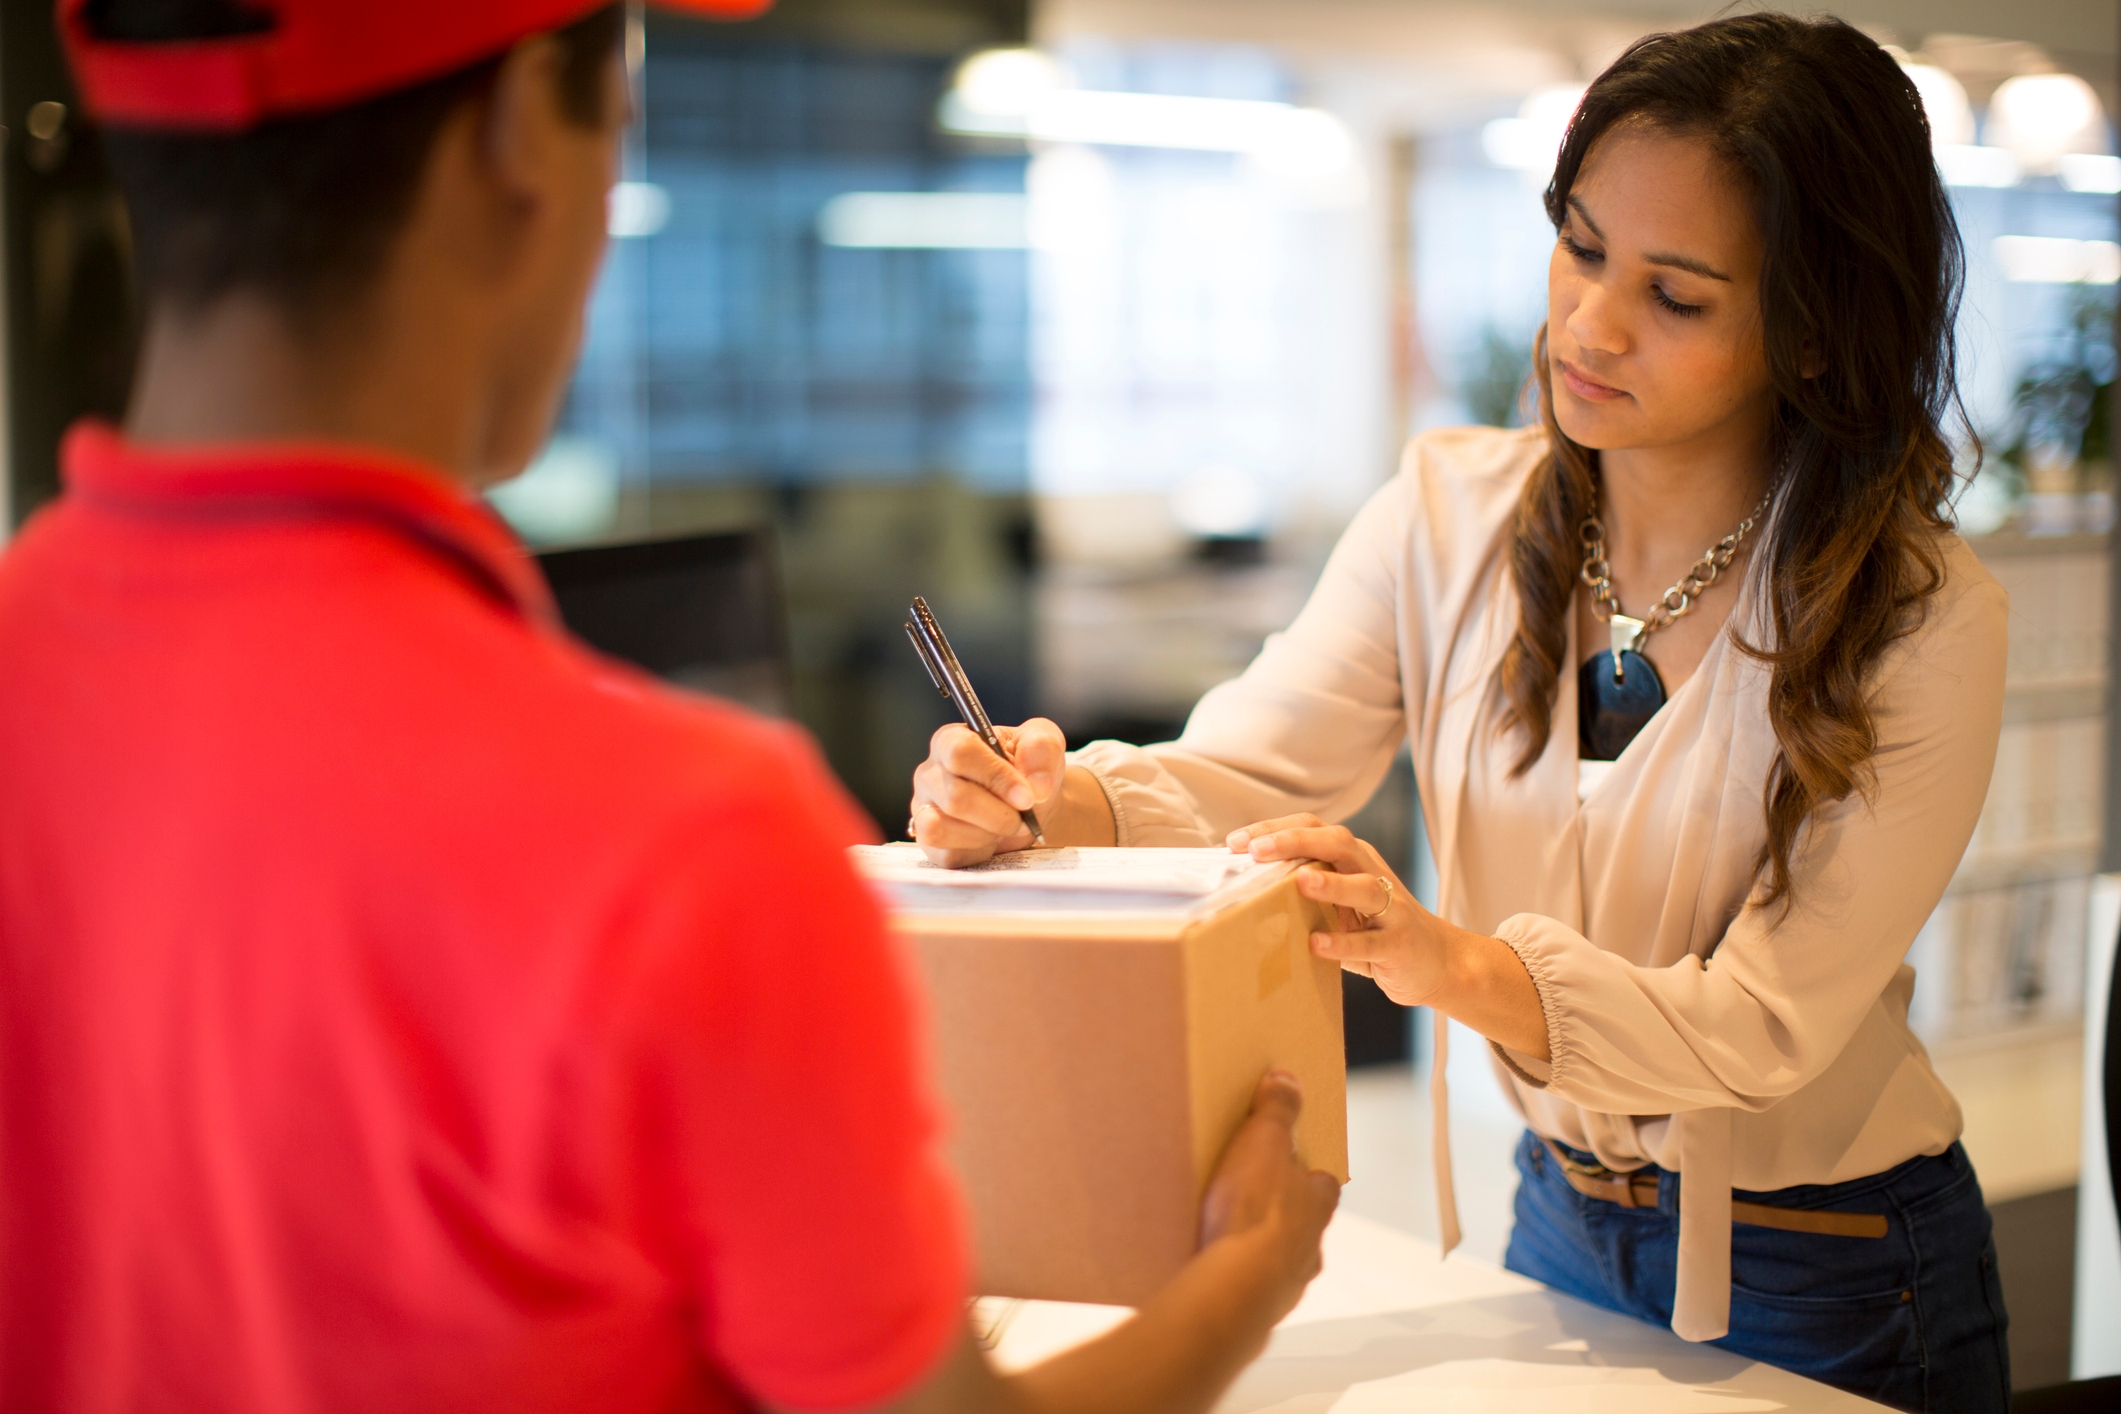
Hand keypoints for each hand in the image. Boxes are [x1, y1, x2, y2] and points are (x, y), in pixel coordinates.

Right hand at [910, 718, 1067, 866]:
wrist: (1033, 805)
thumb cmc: (1029, 769)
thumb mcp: (1044, 744)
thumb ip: (1041, 750)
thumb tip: (1036, 785)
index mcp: (951, 740)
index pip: (960, 752)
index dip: (996, 777)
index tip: (1027, 796)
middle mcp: (929, 773)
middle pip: (954, 797)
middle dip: (999, 815)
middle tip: (1023, 817)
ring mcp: (923, 808)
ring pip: (941, 828)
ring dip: (986, 834)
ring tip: (1005, 825)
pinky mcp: (929, 842)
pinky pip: (946, 854)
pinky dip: (977, 852)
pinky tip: (990, 839)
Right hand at [1198, 1072, 1341, 1322]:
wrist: (1236, 1287)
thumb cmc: (1255, 1213)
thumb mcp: (1264, 1143)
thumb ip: (1278, 1111)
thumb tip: (1289, 1080)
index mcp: (1318, 1204)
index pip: (1325, 1183)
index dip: (1310, 1171)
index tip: (1293, 1160)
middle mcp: (1312, 1246)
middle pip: (1304, 1224)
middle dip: (1283, 1212)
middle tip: (1251, 1197)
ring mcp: (1288, 1281)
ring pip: (1281, 1259)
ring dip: (1262, 1248)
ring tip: (1227, 1234)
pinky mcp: (1260, 1308)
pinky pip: (1252, 1287)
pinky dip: (1239, 1277)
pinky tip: (1214, 1266)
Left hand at [1226, 814, 1444, 1006]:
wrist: (1437, 961)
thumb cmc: (1374, 928)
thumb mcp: (1339, 903)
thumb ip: (1304, 891)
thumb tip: (1244, 889)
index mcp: (1352, 859)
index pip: (1313, 828)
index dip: (1275, 829)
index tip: (1234, 842)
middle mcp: (1372, 874)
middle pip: (1339, 843)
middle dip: (1295, 842)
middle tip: (1257, 850)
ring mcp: (1392, 908)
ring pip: (1364, 887)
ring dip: (1331, 884)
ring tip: (1299, 882)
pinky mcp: (1399, 944)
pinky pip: (1371, 942)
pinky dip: (1344, 942)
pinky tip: (1316, 944)